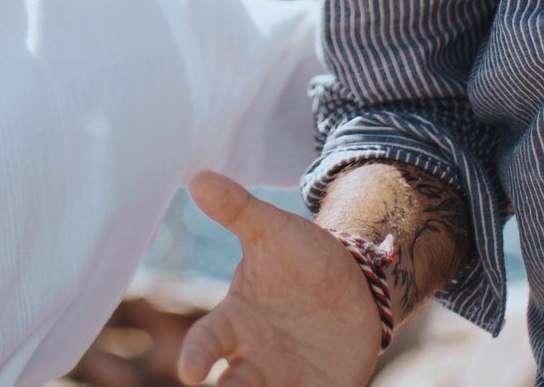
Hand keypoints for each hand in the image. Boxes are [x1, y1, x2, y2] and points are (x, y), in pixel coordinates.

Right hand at [178, 172, 383, 386]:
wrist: (353, 284)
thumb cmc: (300, 259)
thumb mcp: (273, 232)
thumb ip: (237, 210)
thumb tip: (198, 177)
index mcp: (234, 323)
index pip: (206, 343)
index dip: (197, 357)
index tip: (189, 372)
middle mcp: (253, 359)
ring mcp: (285, 381)